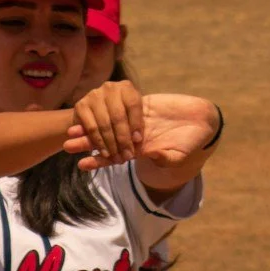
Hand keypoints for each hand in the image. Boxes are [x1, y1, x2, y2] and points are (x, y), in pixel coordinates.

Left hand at [65, 86, 212, 172]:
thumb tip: (152, 157)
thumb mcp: (180, 154)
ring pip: (110, 123)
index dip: (98, 162)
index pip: (114, 157)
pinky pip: (123, 107)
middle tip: (67, 144)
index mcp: (140, 150)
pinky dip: (109, 109)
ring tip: (72, 129)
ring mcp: (137, 120)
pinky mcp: (143, 105)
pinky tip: (92, 106)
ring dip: (92, 126)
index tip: (81, 165)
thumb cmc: (193, 143)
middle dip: (87, 143)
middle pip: (106, 140)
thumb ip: (166, 157)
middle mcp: (134, 136)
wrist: (202, 122)